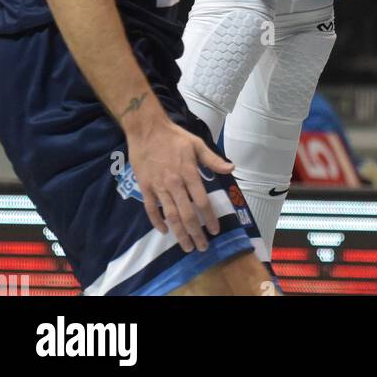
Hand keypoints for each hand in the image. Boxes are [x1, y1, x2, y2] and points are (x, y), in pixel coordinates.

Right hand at [127, 118, 233, 251]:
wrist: (147, 129)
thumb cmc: (174, 136)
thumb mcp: (197, 144)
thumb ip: (213, 159)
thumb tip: (231, 168)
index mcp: (189, 173)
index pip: (202, 201)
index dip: (210, 218)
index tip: (215, 231)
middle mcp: (175, 184)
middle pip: (187, 214)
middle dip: (196, 233)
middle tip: (202, 247)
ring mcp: (159, 187)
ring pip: (170, 215)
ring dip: (179, 233)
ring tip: (187, 247)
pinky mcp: (145, 187)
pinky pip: (151, 209)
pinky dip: (156, 222)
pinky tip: (163, 231)